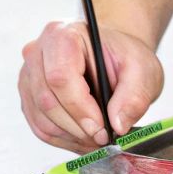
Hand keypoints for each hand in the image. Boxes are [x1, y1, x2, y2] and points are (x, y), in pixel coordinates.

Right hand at [18, 21, 162, 151]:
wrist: (112, 57)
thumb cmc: (123, 57)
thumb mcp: (143, 70)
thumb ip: (135, 96)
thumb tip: (118, 125)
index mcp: (64, 35)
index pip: (60, 77)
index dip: (80, 109)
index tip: (101, 128)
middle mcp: (38, 52)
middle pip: (47, 100)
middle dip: (78, 127)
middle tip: (103, 137)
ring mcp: (29, 75)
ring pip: (42, 118)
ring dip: (71, 136)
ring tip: (96, 138)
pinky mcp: (29, 96)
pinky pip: (40, 127)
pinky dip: (63, 138)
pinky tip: (84, 135)